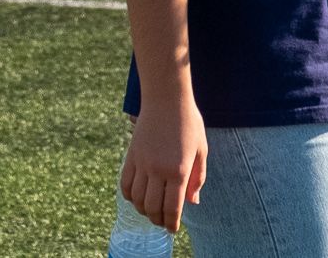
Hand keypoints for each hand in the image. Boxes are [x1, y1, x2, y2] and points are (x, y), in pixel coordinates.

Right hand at [121, 99, 206, 231]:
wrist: (165, 98)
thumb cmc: (188, 122)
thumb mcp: (201, 150)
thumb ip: (197, 178)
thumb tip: (192, 202)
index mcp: (177, 170)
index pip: (172, 208)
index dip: (172, 223)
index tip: (173, 229)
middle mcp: (157, 169)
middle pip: (152, 208)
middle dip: (158, 221)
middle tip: (163, 223)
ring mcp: (141, 162)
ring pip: (137, 199)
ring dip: (144, 211)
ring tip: (151, 211)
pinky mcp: (131, 155)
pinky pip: (125, 184)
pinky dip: (130, 196)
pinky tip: (138, 197)